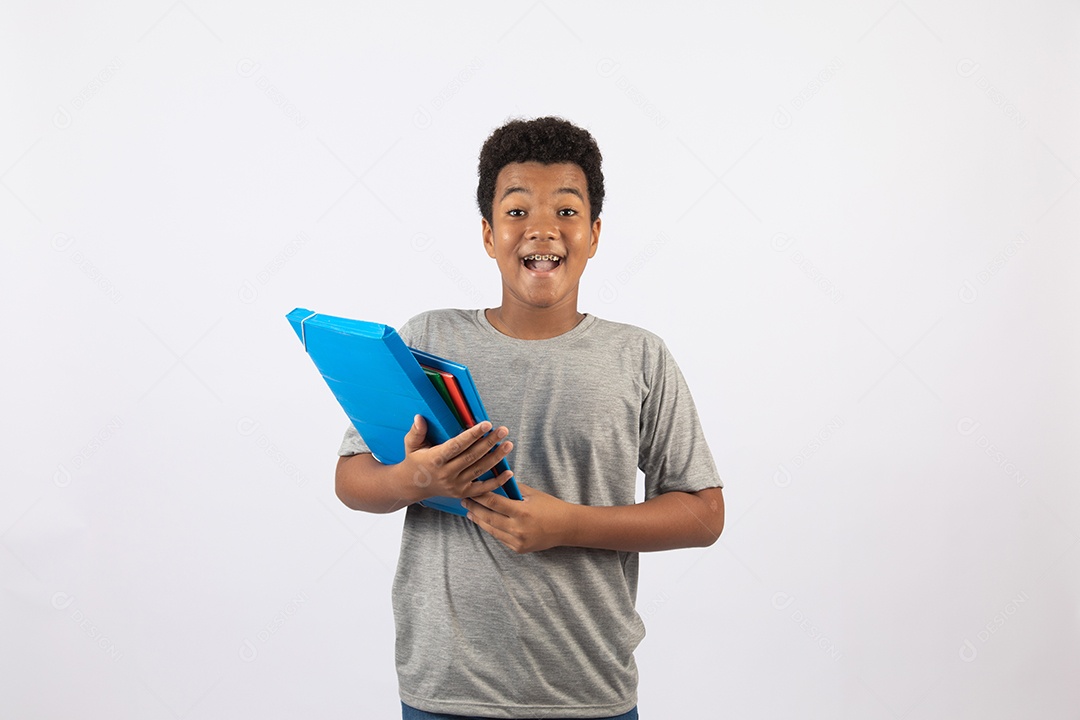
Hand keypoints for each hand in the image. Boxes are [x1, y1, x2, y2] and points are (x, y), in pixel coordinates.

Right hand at [399, 415, 513, 501]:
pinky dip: (497, 482)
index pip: (457, 445)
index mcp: (435, 459)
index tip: (486, 424)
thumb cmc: (414, 460)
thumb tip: (419, 417)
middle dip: (489, 443)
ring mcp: (456, 485)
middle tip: (503, 430)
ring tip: (508, 444)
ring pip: (479, 470)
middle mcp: (446, 473)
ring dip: (496, 457)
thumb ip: (416, 431)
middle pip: (472, 456)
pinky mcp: (462, 493)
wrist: (412, 486)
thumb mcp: (411, 445)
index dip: (473, 435)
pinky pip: (483, 488)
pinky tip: (509, 472)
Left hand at [461, 481, 575, 553]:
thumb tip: (495, 481)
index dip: (480, 495)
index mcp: (522, 512)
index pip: (494, 502)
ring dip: (479, 520)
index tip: (470, 489)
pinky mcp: (519, 549)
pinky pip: (500, 538)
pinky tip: (485, 522)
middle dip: (474, 508)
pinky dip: (492, 529)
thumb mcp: (532, 494)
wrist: (567, 527)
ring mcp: (518, 541)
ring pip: (492, 530)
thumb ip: (513, 488)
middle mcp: (518, 528)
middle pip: (488, 517)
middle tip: (464, 500)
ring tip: (470, 512)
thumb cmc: (551, 507)